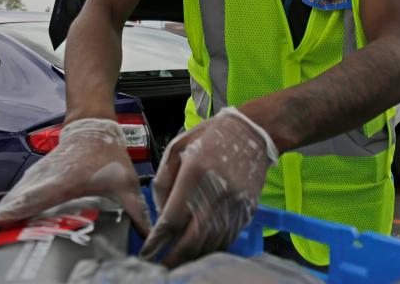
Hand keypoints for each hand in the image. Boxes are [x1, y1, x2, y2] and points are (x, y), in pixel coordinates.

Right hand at [0, 118, 150, 267]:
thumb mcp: (126, 182)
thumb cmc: (106, 153)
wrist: (91, 128)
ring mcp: (31, 183)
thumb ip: (136, 211)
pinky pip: (7, 206)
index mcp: (62, 181)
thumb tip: (149, 236)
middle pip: (9, 209)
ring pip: (3, 209)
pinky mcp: (28, 186)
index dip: (12, 212)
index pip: (33, 199)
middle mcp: (40, 182)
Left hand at [138, 107, 276, 266]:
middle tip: (161, 267)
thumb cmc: (212, 137)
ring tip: (178, 262)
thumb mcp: (177, 148)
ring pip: (211, 244)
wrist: (253, 132)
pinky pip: (227, 238)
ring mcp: (234, 205)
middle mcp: (216, 193)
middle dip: (174, 259)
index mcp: (194, 174)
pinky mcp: (246, 211)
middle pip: (192, 240)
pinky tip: (200, 251)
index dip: (158, 241)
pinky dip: (211, 249)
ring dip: (193, 257)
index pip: (172, 219)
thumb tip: (160, 213)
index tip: (147, 253)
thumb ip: (163, 180)